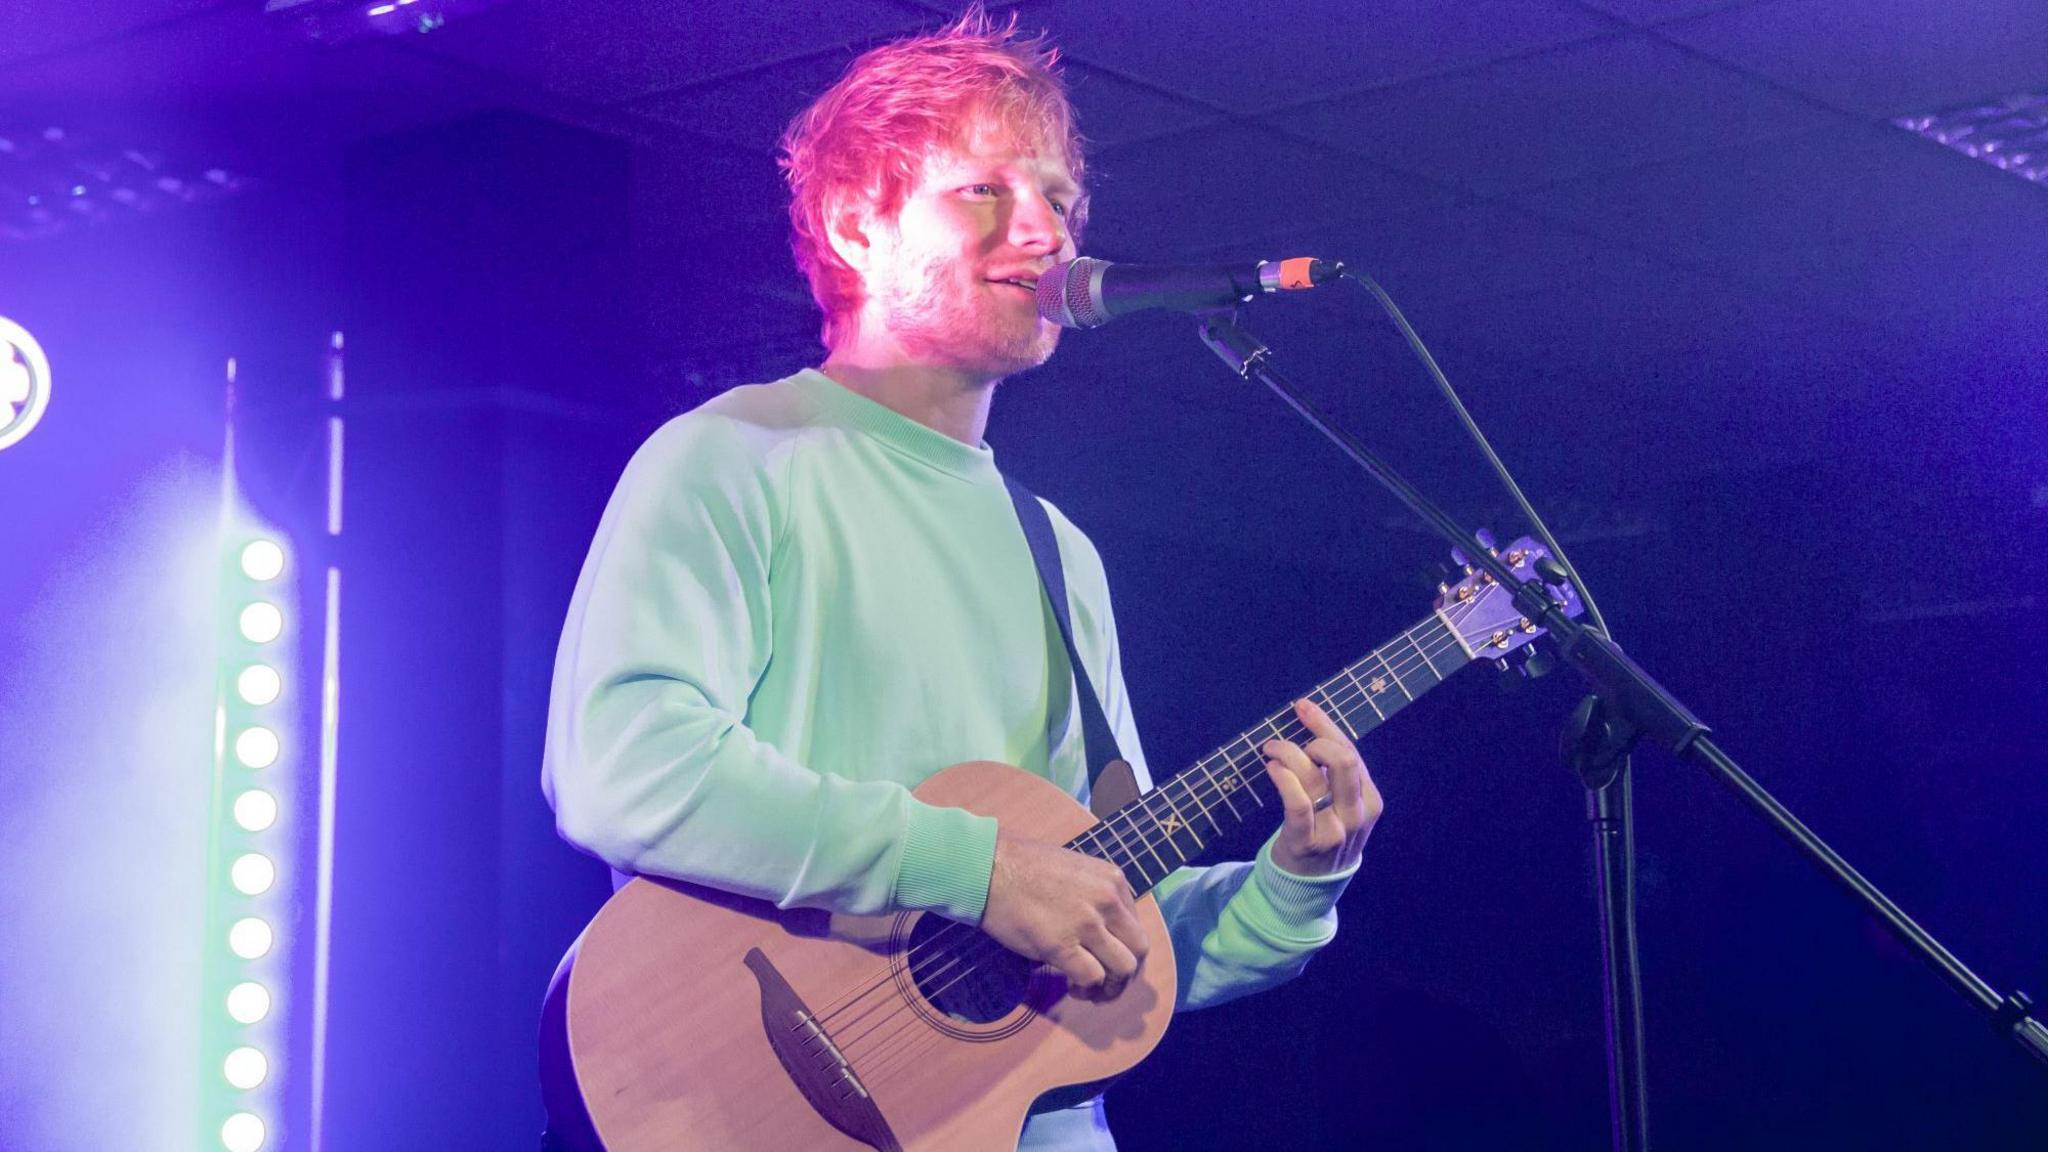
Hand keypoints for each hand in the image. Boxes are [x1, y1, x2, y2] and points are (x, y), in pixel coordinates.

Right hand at [979, 832, 1147, 1000]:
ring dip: (1110, 986)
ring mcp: (1087, 923)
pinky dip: (1087, 988)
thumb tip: (1101, 930)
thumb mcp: (1074, 870)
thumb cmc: (1022, 866)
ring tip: (1089, 989)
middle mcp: (1108, 900)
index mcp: (1113, 880)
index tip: (1106, 957)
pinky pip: (1092, 977)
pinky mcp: (1062, 945)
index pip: (1136, 925)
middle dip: (1125, 972)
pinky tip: (1072, 987)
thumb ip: (1095, 896)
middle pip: (1139, 950)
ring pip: (1123, 968)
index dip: (1123, 948)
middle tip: (1105, 981)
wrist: (988, 867)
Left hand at [1261, 697, 1383, 875]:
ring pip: (1314, 777)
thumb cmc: (1324, 832)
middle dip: (1315, 740)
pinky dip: (1283, 779)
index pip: (1351, 751)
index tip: (1302, 707)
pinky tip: (1272, 768)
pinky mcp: (1307, 843)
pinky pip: (1296, 803)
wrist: (1311, 885)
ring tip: (1271, 750)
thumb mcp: (1342, 805)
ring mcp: (1335, 830)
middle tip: (1291, 743)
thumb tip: (1313, 725)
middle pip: (1343, 760)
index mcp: (1370, 799)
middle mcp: (1357, 814)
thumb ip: (1337, 774)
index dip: (1325, 725)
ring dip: (1287, 753)